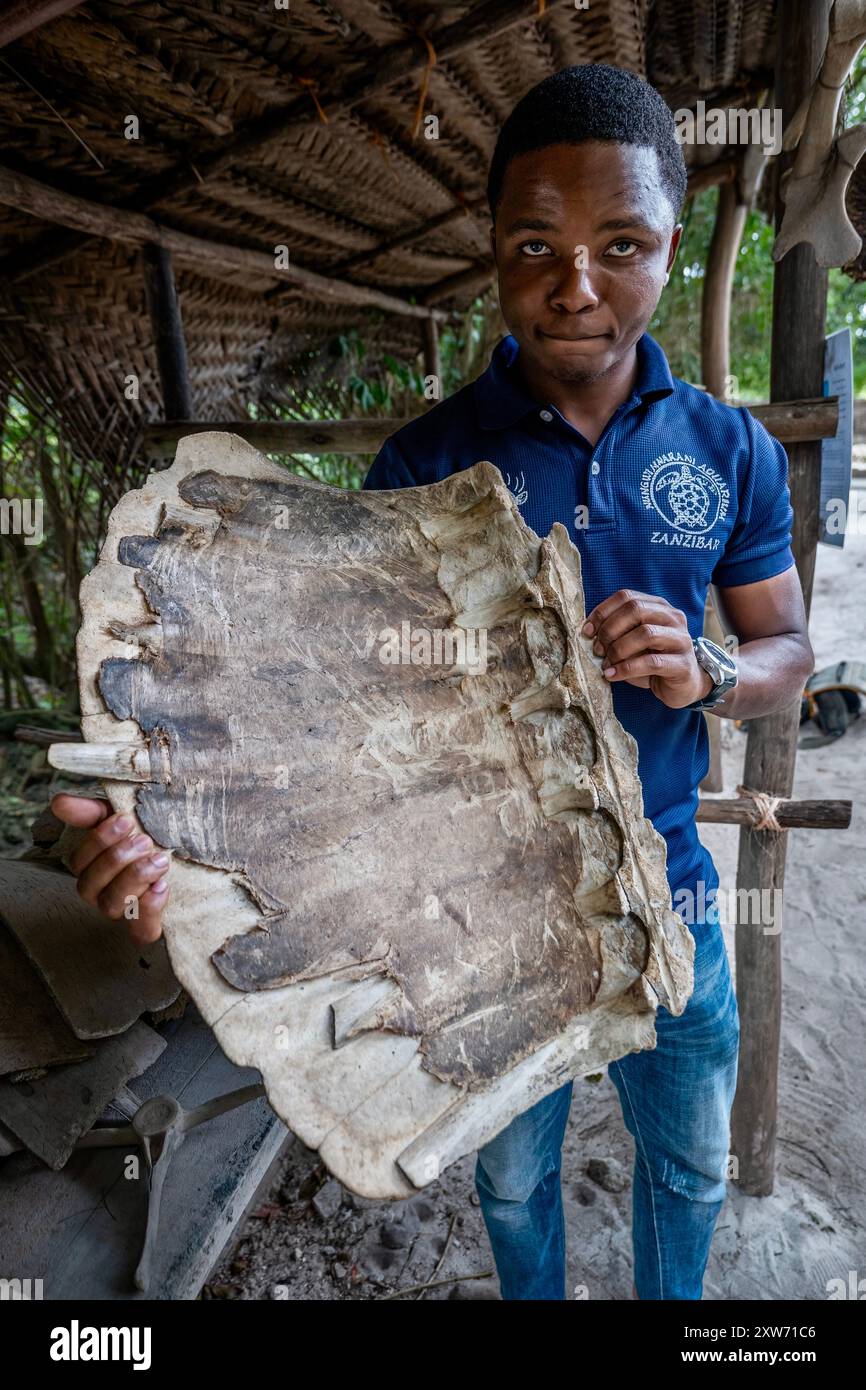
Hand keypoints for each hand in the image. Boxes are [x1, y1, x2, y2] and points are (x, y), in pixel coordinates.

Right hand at [49, 794, 170, 944]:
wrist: (187, 858)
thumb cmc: (145, 836)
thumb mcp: (120, 819)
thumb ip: (90, 811)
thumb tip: (58, 802)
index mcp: (90, 869)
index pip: (79, 861)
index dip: (100, 840)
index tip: (125, 819)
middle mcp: (100, 893)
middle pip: (91, 886)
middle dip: (117, 860)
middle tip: (144, 840)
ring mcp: (123, 913)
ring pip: (111, 906)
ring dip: (134, 879)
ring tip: (160, 859)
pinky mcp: (147, 927)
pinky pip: (141, 931)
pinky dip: (150, 910)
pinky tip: (162, 887)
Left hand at [582, 589, 713, 708]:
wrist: (683, 685)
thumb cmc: (652, 660)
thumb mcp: (631, 642)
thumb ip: (615, 633)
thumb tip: (587, 632)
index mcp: (658, 606)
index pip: (627, 596)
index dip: (603, 611)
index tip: (586, 631)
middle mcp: (672, 617)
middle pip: (636, 609)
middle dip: (610, 629)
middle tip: (597, 649)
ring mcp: (681, 639)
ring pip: (646, 634)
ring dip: (618, 649)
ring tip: (606, 664)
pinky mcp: (683, 664)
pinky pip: (652, 662)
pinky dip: (626, 669)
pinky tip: (612, 675)